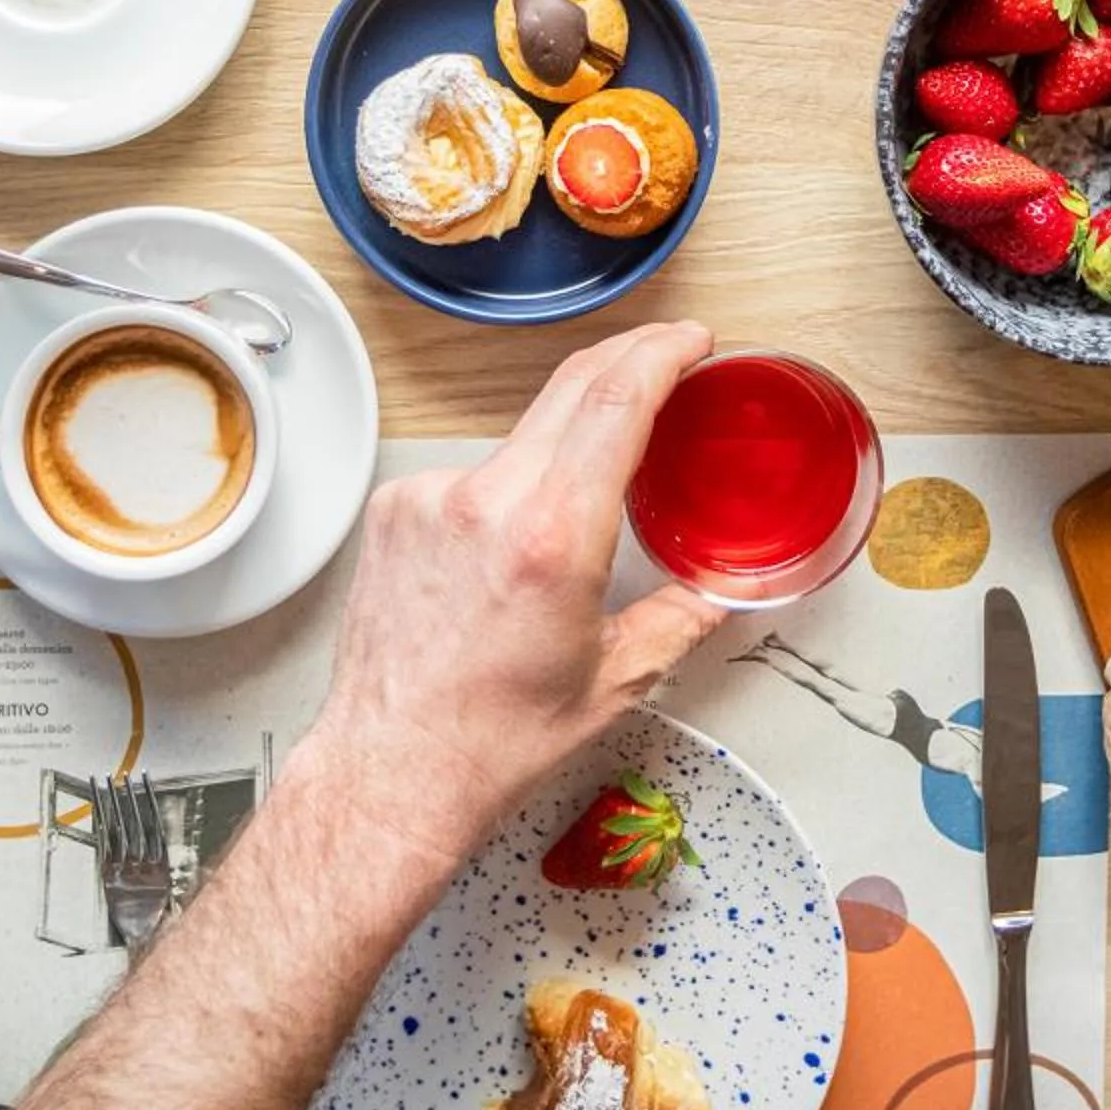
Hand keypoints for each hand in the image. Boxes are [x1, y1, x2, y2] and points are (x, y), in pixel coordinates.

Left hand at [311, 323, 726, 858]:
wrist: (394, 767)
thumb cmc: (492, 739)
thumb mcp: (614, 681)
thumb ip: (679, 619)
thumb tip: (716, 592)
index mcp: (553, 538)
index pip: (616, 402)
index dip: (662, 354)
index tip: (690, 342)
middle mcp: (486, 503)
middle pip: (570, 388)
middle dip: (628, 359)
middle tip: (665, 357)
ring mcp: (431, 498)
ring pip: (520, 435)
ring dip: (563, 444)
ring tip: (577, 512)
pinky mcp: (395, 508)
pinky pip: (470, 472)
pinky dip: (504, 490)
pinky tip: (506, 549)